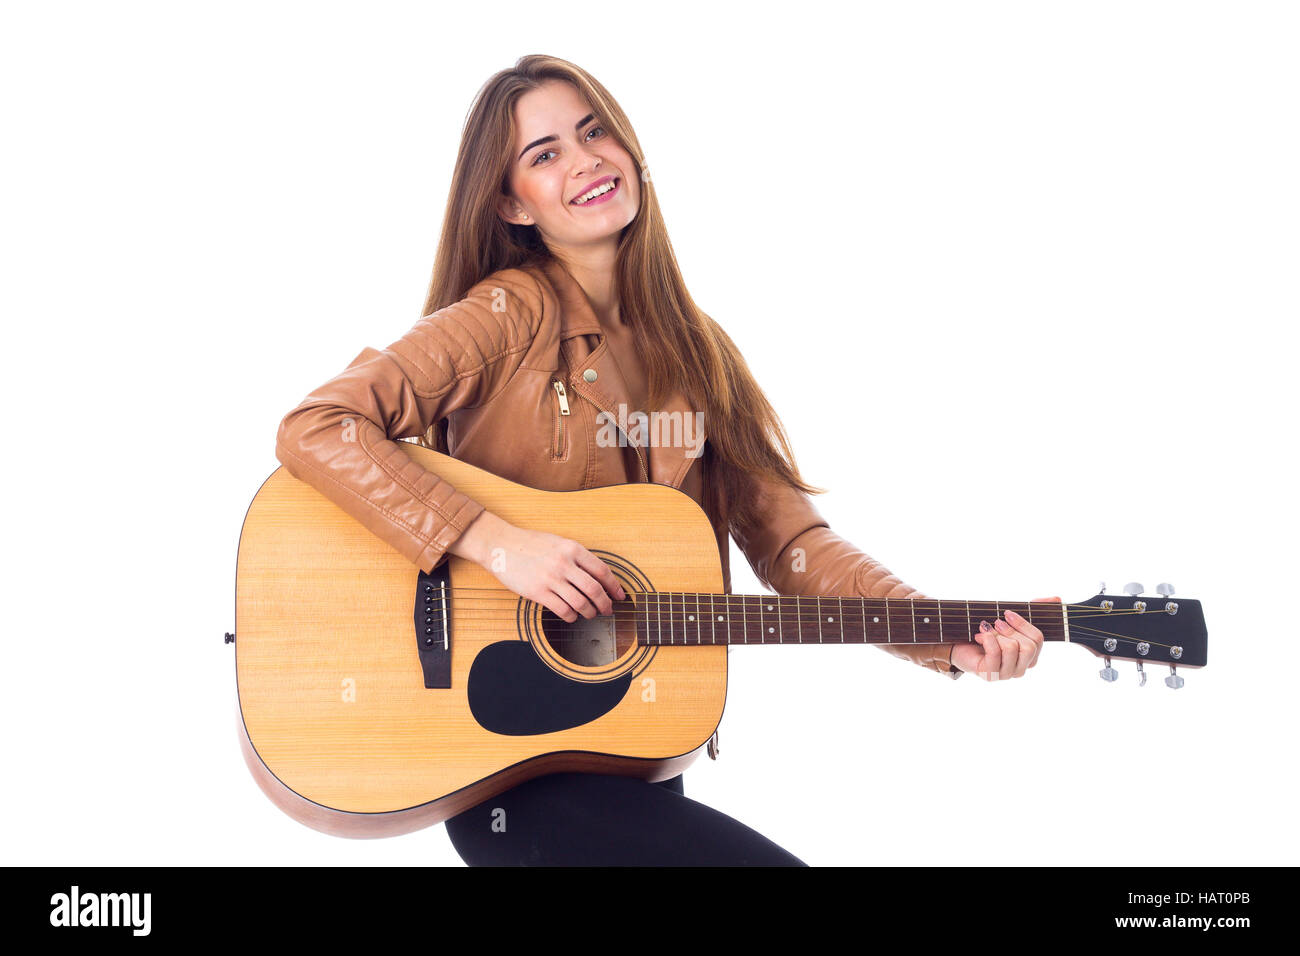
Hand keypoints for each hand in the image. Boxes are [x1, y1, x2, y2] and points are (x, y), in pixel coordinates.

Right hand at [451, 510, 624, 622]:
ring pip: (581, 603)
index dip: (615, 586)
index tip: (620, 595)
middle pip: (595, 590)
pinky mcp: (538, 592)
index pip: (602, 571)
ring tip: (589, 614)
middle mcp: (564, 563)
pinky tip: (571, 616)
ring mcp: (551, 578)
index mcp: (572, 548)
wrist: (501, 545)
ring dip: (589, 612)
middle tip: (608, 610)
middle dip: (605, 604)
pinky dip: (571, 617)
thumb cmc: (530, 544)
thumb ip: (577, 557)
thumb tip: (598, 576)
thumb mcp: (559, 543)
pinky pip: (563, 610)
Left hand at [950, 596, 1059, 680]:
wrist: (958, 644)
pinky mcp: (991, 675)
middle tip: (995, 622)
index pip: (1038, 639)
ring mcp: (1006, 673)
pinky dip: (987, 639)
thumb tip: (1057, 599)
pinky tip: (979, 636)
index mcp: (1030, 655)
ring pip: (1013, 649)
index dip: (1023, 623)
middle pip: (1029, 646)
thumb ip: (1033, 609)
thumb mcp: (1009, 619)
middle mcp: (1021, 667)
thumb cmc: (986, 633)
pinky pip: (996, 654)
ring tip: (985, 630)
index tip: (1007, 613)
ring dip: (997, 635)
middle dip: (1010, 630)